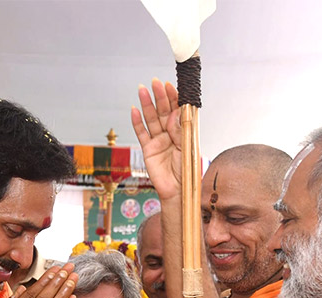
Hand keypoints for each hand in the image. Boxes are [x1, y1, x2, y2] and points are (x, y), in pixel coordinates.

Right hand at [131, 79, 181, 200]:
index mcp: (183, 131)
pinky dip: (137, 122)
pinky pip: (142, 133)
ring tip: (142, 90)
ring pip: (152, 119)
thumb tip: (175, 112)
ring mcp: (159, 140)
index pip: (178, 109)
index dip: (174, 97)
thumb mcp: (187, 148)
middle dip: (160, 97)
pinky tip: (135, 109)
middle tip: (155, 83)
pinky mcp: (148, 150)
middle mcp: (171, 133)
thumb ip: (180, 130)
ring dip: (147, 104)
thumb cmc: (186, 172)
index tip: (170, 86)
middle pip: (164, 111)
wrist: (177, 191)